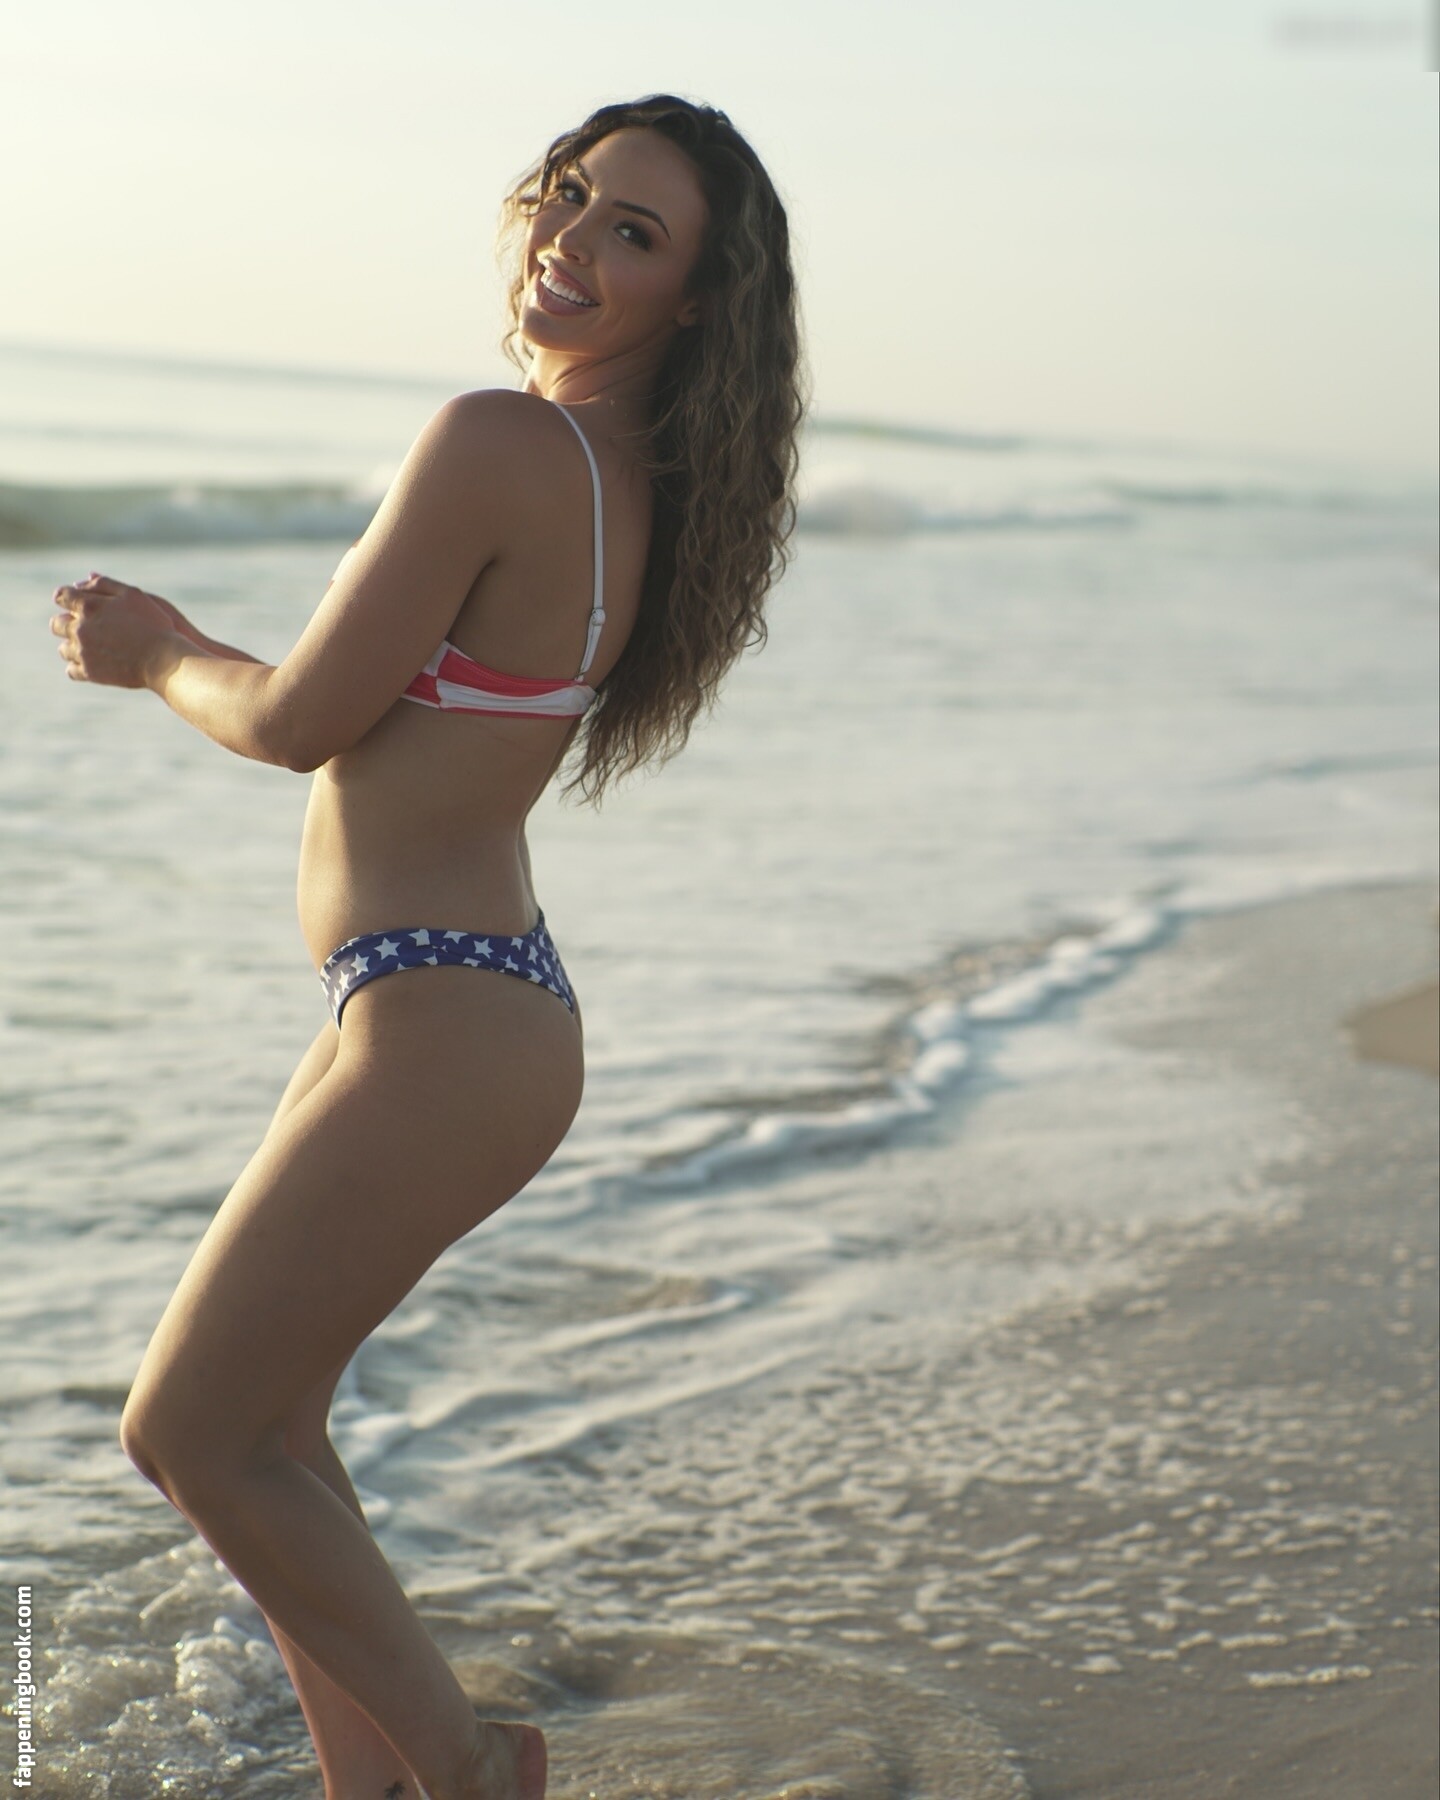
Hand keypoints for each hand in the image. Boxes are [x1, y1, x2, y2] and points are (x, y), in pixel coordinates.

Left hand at [51, 573, 185, 688]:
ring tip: (88, 647)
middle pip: (57, 624)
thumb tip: (83, 579)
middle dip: (65, 623)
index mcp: (89, 606)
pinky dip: (77, 666)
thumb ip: (106, 584)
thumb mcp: (134, 595)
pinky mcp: (90, 672)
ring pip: (63, 649)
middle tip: (80, 626)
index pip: (62, 596)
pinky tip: (91, 663)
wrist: (164, 660)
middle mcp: (80, 629)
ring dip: (71, 646)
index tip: (73, 602)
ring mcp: (83, 652)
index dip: (66, 597)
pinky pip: (72, 670)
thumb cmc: (154, 624)